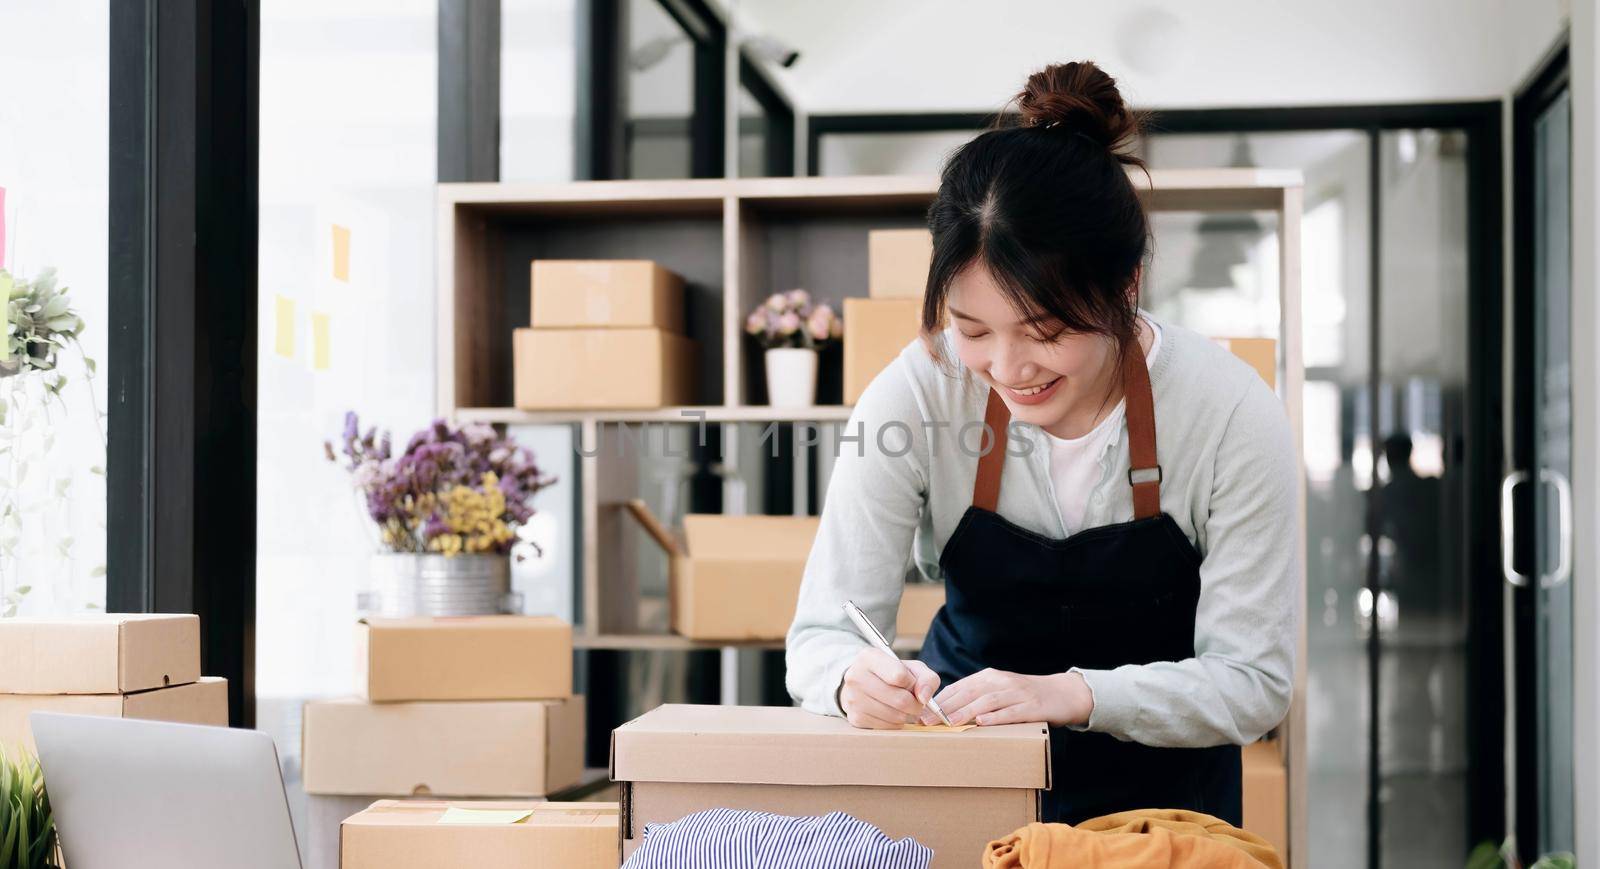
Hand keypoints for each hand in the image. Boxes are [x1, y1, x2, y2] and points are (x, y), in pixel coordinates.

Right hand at [839, 646, 941, 729]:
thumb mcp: (911, 668)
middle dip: (915, 704)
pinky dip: (896, 723)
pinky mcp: (855, 717)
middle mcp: (856, 676)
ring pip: (895, 716)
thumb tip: (924, 698)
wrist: (864, 684)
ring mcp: (853, 698)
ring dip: (906, 714)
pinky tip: (891, 712)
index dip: (912, 682)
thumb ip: (927, 678)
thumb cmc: (892, 674)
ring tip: (903, 706)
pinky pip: (887, 727)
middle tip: (915, 701)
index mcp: (869, 657)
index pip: (899, 676)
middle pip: (900, 699)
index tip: (911, 682)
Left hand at [925, 668, 1092, 727]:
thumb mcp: (999, 691)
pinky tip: (983, 722)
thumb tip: (946, 712)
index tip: (921, 712)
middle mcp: (1001, 681)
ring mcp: (1018, 693)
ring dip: (967, 711)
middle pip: (970, 693)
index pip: (960, 687)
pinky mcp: (1033, 706)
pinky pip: (1012, 712)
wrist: (1063, 693)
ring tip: (950, 722)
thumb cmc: (1025, 696)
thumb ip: (977, 698)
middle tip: (928, 721)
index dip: (940, 700)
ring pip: (988, 701)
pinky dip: (996, 717)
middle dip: (947, 707)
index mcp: (989, 677)